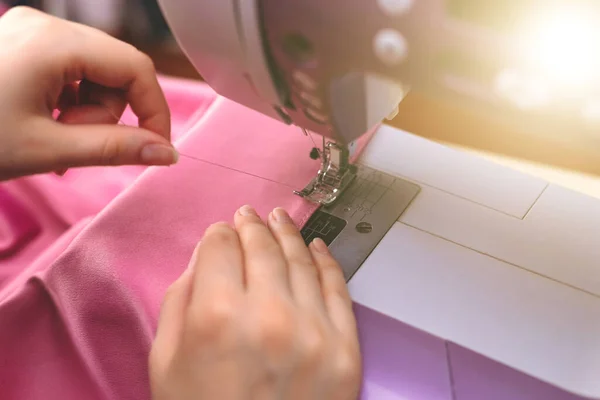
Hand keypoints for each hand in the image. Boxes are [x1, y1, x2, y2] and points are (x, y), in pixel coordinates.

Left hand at [0, 7, 174, 180]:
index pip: (136, 68)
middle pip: (116, 68)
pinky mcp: (23, 44)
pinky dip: (71, 102)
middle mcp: (45, 26)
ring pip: (96, 72)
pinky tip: (48, 124)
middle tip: (80, 144)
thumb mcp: (48, 149)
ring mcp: (31, 32)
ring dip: (90, 110)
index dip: (155, 110)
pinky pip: (71, 71)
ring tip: (57, 137)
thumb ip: (115, 149)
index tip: (156, 147)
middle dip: (111, 112)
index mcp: (54, 43)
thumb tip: (167, 153)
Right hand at [150, 206, 361, 399]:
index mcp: (217, 317)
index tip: (221, 234)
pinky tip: (316, 246)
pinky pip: (339, 289)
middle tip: (250, 215)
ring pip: (301, 259)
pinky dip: (327, 261)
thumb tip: (208, 255)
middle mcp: (269, 316)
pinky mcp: (346, 350)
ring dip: (288, 234)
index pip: (221, 246)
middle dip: (253, 226)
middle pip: (262, 246)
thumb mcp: (166, 361)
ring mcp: (315, 332)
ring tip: (280, 220)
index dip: (218, 235)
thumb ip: (182, 299)